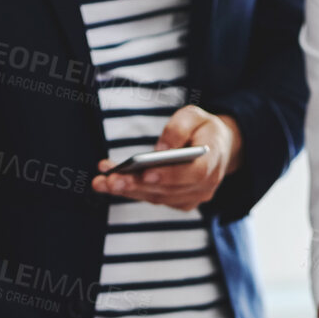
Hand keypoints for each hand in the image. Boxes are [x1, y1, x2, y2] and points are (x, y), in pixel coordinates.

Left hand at [91, 106, 238, 211]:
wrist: (217, 147)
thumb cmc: (202, 128)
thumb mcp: (194, 115)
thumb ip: (178, 129)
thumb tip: (160, 149)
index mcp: (213, 163)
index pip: (193, 174)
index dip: (170, 175)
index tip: (146, 173)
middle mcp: (205, 187)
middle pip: (168, 189)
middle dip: (136, 185)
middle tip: (110, 180)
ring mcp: (193, 197)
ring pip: (158, 197)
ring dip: (128, 191)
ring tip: (101, 182)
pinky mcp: (180, 202)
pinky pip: (154, 199)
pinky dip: (132, 192)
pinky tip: (111, 184)